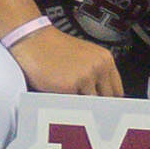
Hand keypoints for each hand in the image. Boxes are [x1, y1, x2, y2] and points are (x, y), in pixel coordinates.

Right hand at [10, 22, 125, 97]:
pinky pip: (73, 104)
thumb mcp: (83, 57)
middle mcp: (99, 67)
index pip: (117, 91)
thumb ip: (96, 74)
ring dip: (80, 105)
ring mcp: (85, 76)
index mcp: (105, 59)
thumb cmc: (53, 49)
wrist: (33, 39)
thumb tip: (102, 97)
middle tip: (83, 106)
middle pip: (106, 101)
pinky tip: (58, 93)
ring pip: (90, 104)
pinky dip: (66, 103)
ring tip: (67, 96)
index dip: (108, 102)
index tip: (103, 109)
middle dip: (95, 106)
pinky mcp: (70, 85)